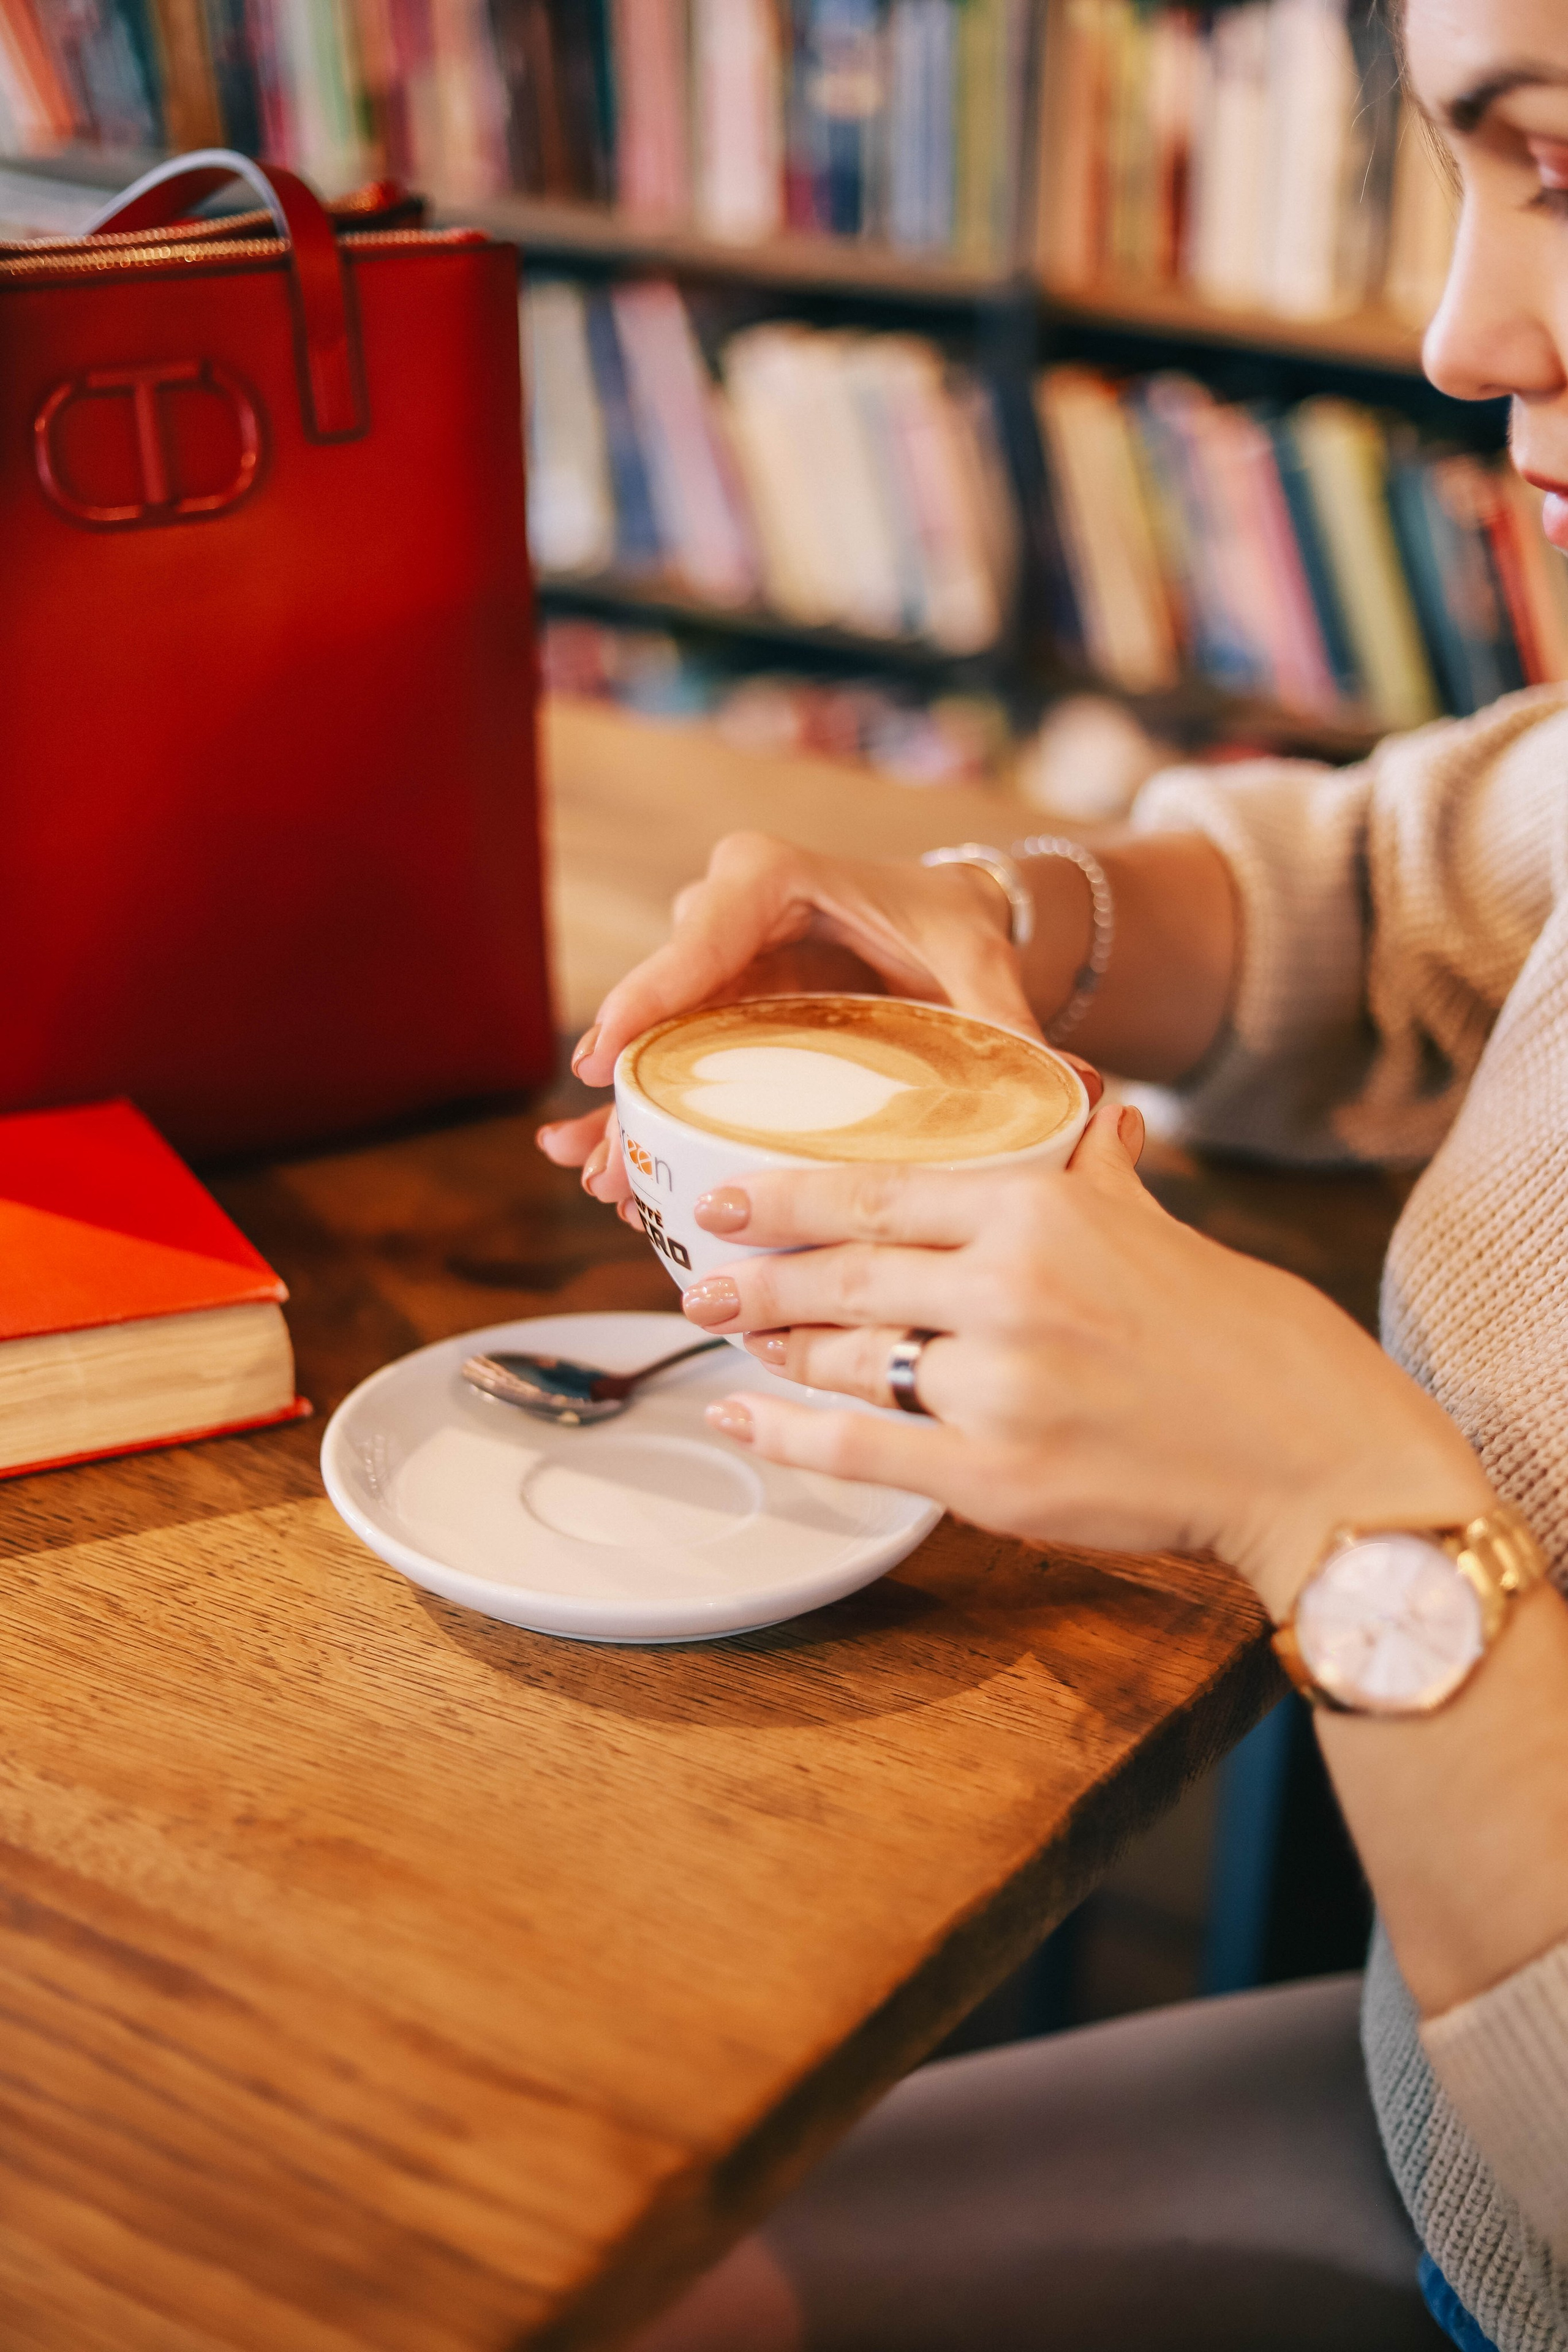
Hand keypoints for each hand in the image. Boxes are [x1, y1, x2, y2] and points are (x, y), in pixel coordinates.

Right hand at [538, 831, 1098, 1206]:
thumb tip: (1075, 1086)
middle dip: (630, 1085)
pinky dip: (643, 1116)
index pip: (702, 930)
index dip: (651, 991)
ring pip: (654, 1043)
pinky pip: (668, 1065)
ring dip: (627, 1116)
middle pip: (662, 1002)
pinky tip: (613, 1173)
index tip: (611, 1052)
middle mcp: (726, 915)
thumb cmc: (956, 930)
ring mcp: (714, 967)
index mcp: (775, 879)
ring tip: (606, 1184)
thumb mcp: (982, 969)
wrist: (951, 926)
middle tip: (608, 1156)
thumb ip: (1014, 1025)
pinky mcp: (716, 1013)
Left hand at [679, 1104, 1493, 1617]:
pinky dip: (785, 1438)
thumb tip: (1088, 1114)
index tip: (729, 1197)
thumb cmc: (1247, 1340)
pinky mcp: (995, 1477)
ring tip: (736, 1339)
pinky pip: (858, 1452)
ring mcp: (998, 1386)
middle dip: (757, 1277)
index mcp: (1043, 1213)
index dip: (788, 1195)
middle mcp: (1010, 1290)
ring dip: (778, 1350)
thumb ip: (1098, 1176)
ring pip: (846, 1359)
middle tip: (699, 1276)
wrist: (1311, 1453)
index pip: (881, 1191)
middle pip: (845, 1273)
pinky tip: (736, 1421)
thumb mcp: (1163, 1228)